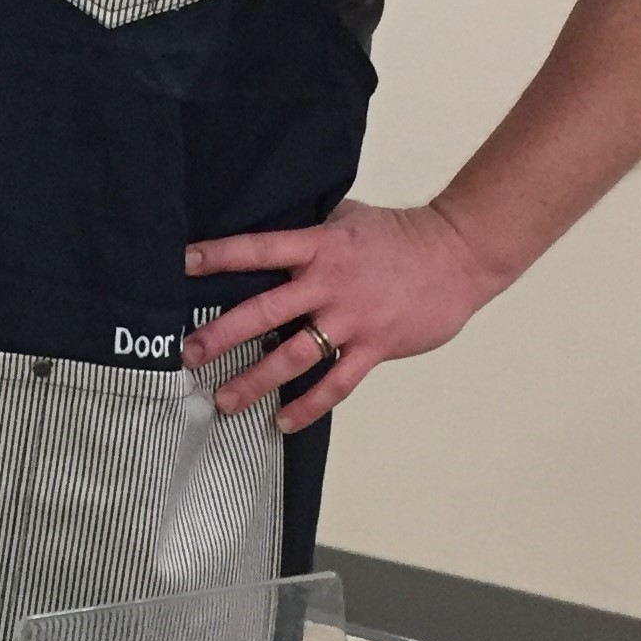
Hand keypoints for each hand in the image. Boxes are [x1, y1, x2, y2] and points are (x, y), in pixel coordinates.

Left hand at [179, 198, 499, 432]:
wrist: (458, 255)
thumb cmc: (400, 235)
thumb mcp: (347, 219)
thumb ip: (310, 233)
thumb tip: (269, 240)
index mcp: (319, 246)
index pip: (259, 249)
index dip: (220, 255)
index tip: (182, 263)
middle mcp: (329, 283)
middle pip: (265, 310)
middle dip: (222, 334)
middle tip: (188, 354)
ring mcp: (352, 318)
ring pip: (293, 355)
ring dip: (255, 380)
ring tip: (224, 401)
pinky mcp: (375, 347)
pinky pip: (336, 383)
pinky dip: (308, 405)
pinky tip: (283, 422)